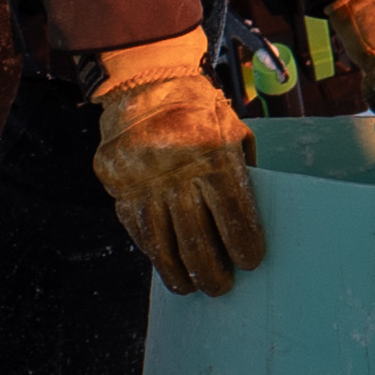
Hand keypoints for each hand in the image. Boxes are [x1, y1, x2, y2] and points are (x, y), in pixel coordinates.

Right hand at [86, 32, 266, 293]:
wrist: (144, 86)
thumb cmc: (198, 111)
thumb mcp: (232, 130)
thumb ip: (242, 169)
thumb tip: (252, 215)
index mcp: (213, 157)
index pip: (233, 214)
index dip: (243, 244)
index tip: (250, 262)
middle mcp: (178, 174)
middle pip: (197, 238)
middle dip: (212, 270)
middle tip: (221, 287)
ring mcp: (145, 184)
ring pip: (163, 243)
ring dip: (178, 272)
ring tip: (190, 288)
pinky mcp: (121, 189)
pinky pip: (139, 231)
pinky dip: (153, 252)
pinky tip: (166, 265)